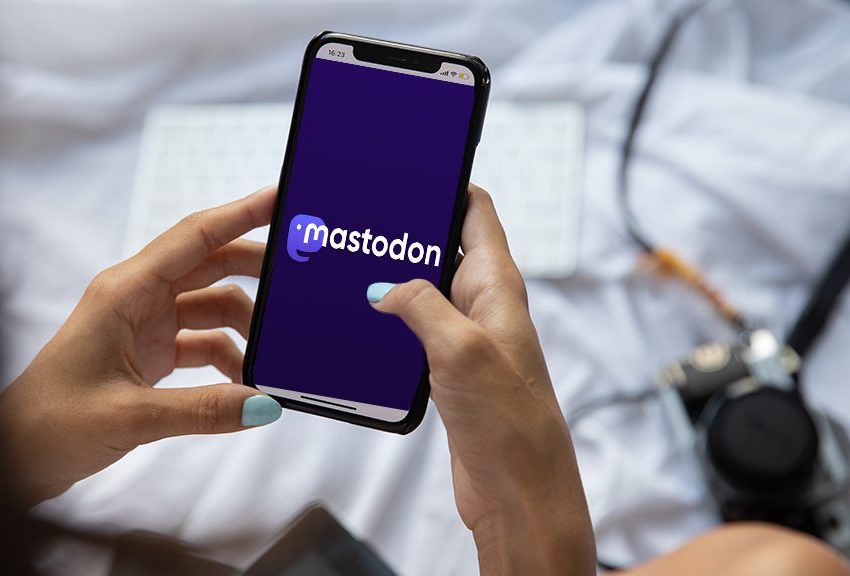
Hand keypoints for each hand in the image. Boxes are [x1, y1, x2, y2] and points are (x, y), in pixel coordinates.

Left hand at [0, 185, 281, 505]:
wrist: (12, 457)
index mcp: (124, 292)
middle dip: (256, 271)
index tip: (280, 197)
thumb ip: (203, 410)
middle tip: (298, 282)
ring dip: (245, 330)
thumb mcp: (131, 416)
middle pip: (210, 265)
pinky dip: (229, 359)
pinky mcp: (148, 353)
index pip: (193, 238)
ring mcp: (143, 325)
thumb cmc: (48, 423)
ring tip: (269, 362)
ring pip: (211, 306)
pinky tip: (243, 385)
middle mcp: (135, 299)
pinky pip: (203, 342)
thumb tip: (264, 404)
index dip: (240, 214)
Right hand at [368, 184, 595, 574]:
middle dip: (406, 232)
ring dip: (395, 279)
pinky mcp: (451, 368)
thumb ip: (421, 305)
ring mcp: (467, 337)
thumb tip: (386, 288)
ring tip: (351, 268)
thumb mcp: (460, 349)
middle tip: (362, 221)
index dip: (446, 183)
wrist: (519, 489)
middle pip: (444, 246)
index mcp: (498, 286)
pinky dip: (392, 320)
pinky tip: (363, 323)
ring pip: (426, 289)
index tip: (409, 167)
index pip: (476, 211)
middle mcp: (485, 304)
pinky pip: (417, 329)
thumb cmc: (510, 421)